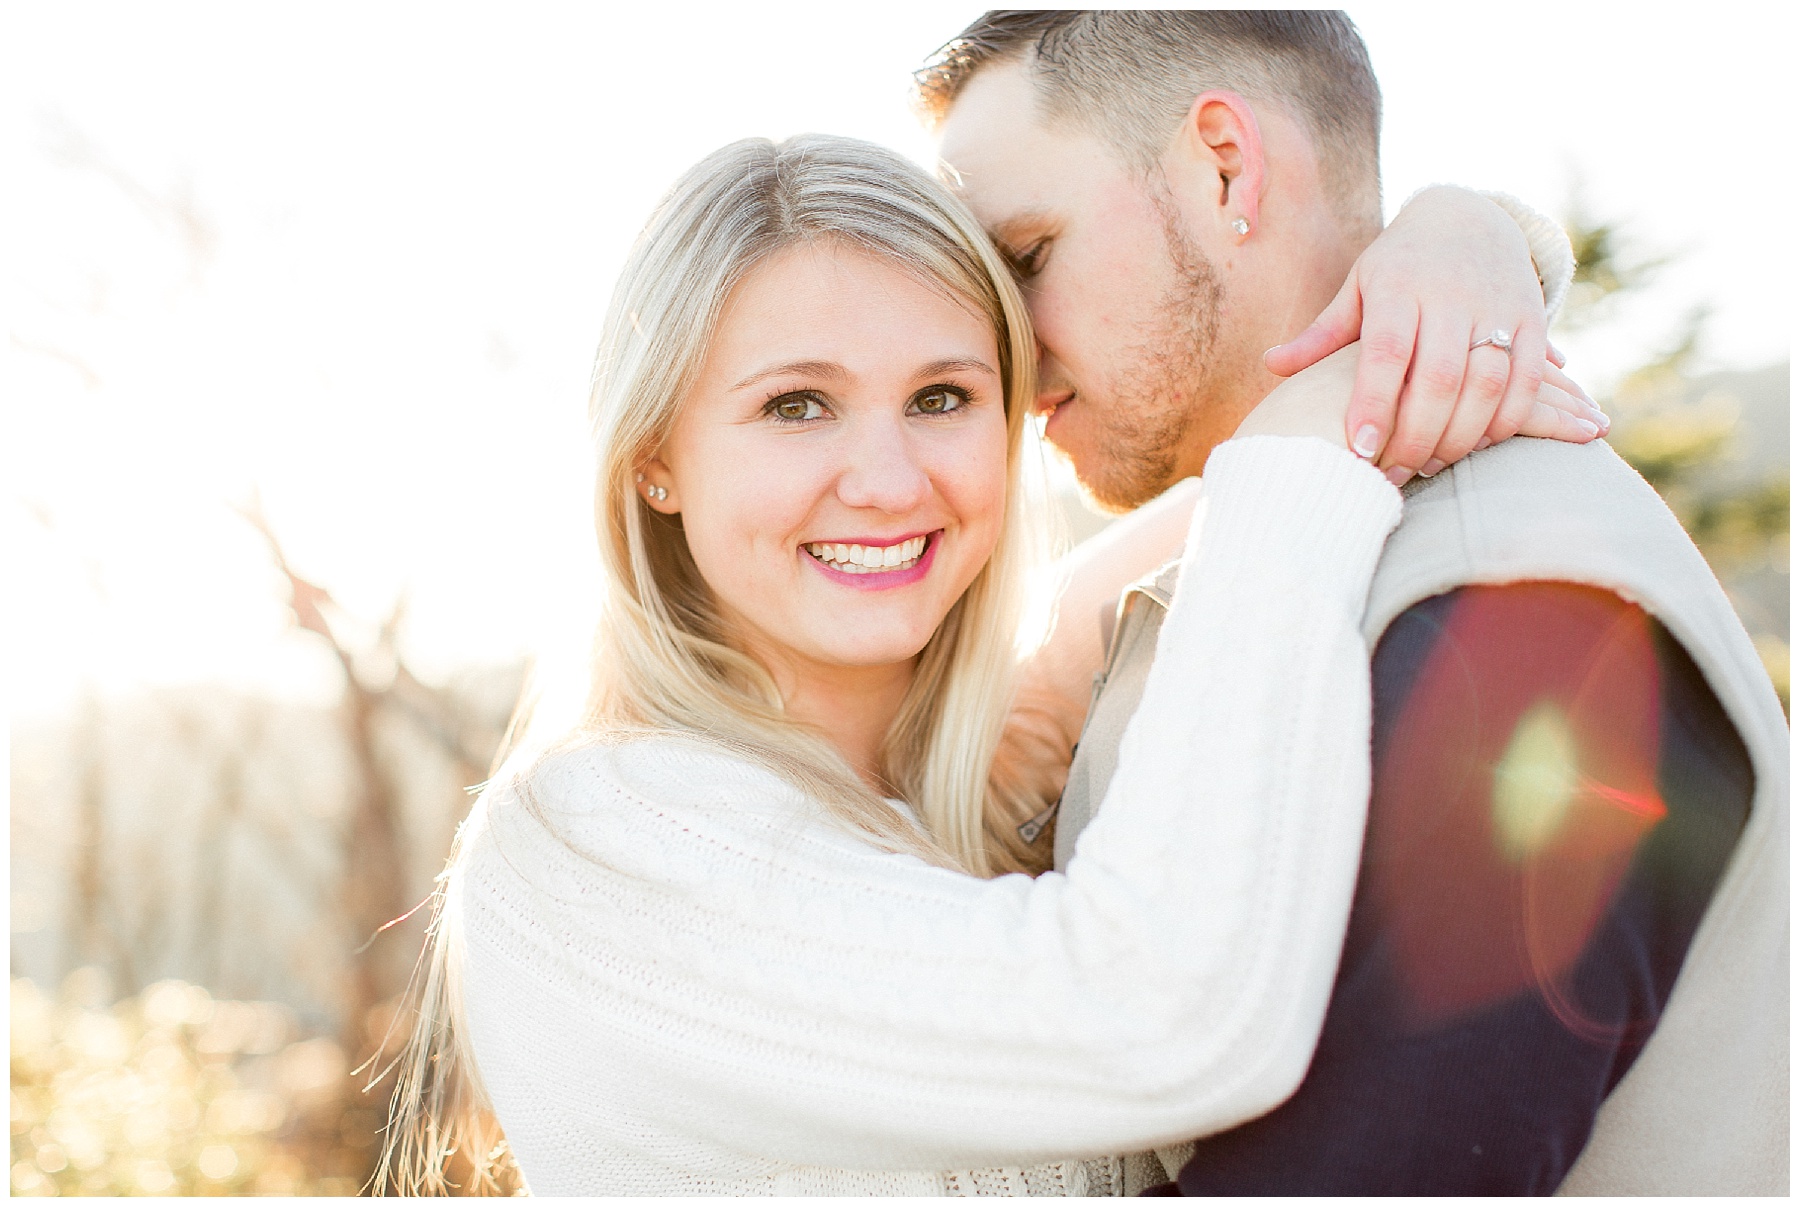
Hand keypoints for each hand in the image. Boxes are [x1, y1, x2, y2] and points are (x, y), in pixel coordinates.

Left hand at [1263, 186, 1608, 480]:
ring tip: (1428, 465)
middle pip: (1439, 377)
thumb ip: (1322, 333)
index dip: (1373, 403)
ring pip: (1486, 383)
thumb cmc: (1400, 265)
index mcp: (1398, 286)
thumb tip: (1271, 365)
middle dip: (1415, 435)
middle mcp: (1451, 295)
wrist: (1471, 216)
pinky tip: (1476, 444)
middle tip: (1391, 474)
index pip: (1386, 352)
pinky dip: (1505, 420)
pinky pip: (1527, 380)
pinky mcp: (1534, 319)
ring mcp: (1497, 307)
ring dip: (1459, 435)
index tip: (1359, 450)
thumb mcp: (1358, 287)